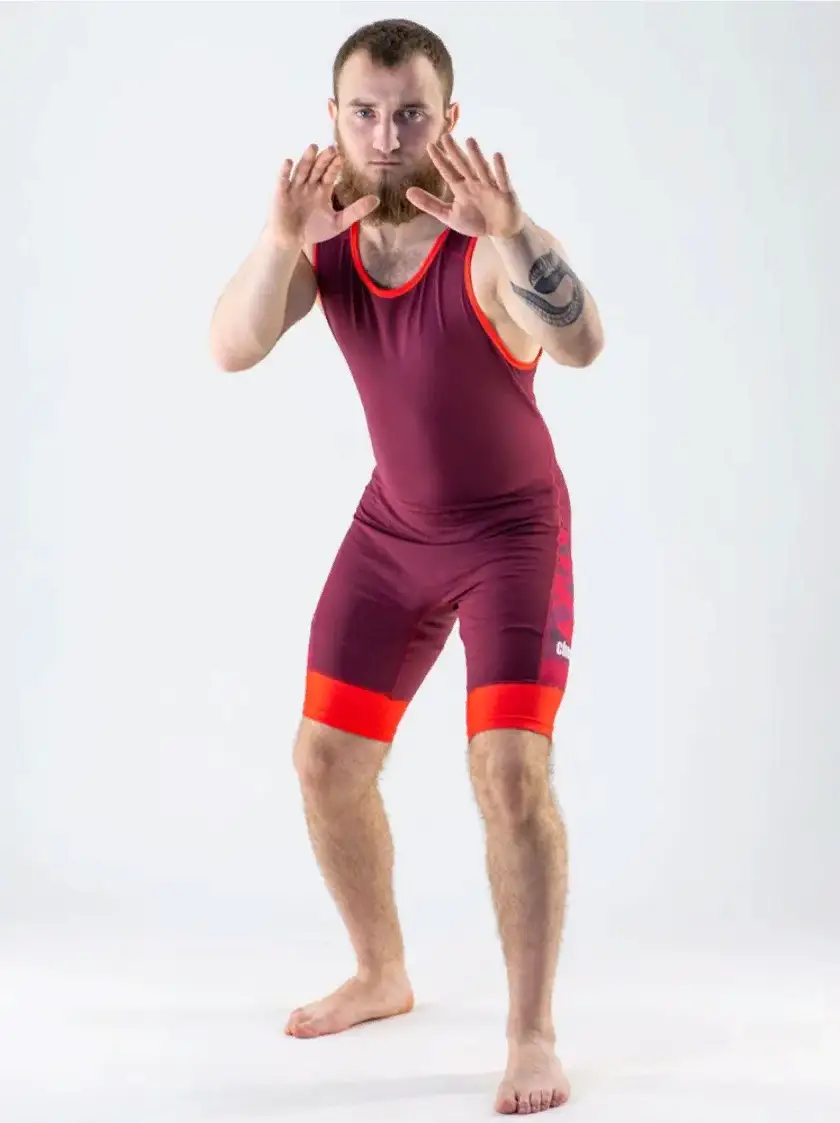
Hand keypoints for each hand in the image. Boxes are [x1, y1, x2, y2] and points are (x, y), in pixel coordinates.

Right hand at [268, 144, 378, 247]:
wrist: (291, 241)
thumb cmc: (313, 230)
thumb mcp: (338, 222)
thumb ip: (356, 211)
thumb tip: (377, 200)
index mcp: (322, 189)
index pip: (330, 174)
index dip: (335, 166)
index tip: (342, 156)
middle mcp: (309, 185)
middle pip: (317, 169)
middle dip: (323, 159)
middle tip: (331, 148)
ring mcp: (295, 188)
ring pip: (302, 171)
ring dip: (307, 159)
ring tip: (313, 147)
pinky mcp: (281, 194)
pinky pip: (283, 181)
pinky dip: (284, 171)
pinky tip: (289, 161)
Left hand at [405, 135, 524, 238]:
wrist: (500, 231)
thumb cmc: (476, 221)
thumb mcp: (449, 215)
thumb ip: (430, 204)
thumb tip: (408, 192)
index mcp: (461, 188)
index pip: (449, 172)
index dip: (440, 160)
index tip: (430, 146)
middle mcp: (474, 183)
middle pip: (463, 165)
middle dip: (455, 152)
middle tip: (446, 136)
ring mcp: (490, 186)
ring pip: (481, 169)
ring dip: (476, 156)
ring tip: (469, 141)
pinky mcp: (505, 193)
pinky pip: (502, 179)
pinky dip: (499, 169)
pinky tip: (496, 156)